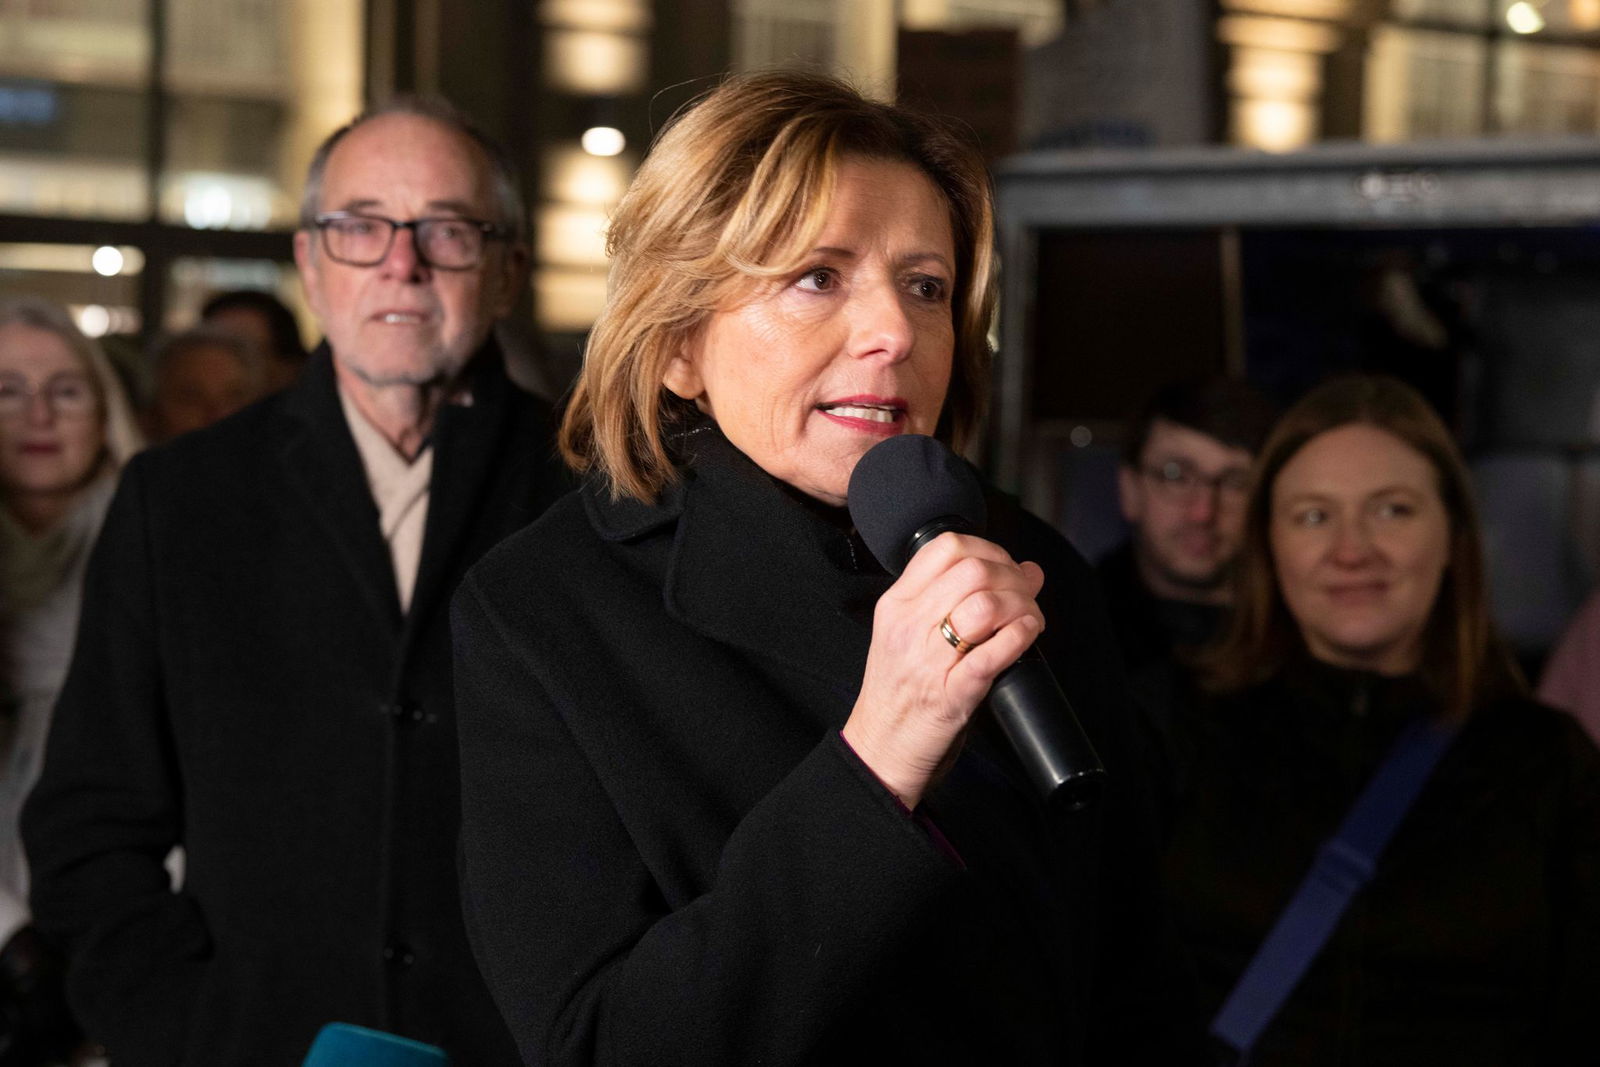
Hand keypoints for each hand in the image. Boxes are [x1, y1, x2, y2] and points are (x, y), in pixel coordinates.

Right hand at [842, 532, 1044, 808]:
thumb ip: (960, 599)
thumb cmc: (901, 691)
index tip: (1005, 567)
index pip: (945, 547)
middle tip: (1025, 594)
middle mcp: (908, 627)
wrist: (880, 748)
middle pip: (972, 571)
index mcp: (896, 605)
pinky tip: (1028, 633)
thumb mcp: (912, 633)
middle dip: (1012, 577)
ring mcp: (928, 661)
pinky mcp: (951, 695)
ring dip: (1020, 605)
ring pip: (984, 606)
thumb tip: (1028, 571)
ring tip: (1028, 617)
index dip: (989, 548)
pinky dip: (1019, 636)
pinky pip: (992, 654)